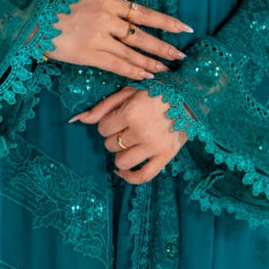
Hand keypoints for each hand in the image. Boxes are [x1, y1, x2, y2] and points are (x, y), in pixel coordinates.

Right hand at [44, 0, 192, 81]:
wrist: (35, 21)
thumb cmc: (60, 11)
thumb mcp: (88, 2)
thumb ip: (109, 11)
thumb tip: (131, 23)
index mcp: (107, 1)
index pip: (144, 12)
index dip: (166, 21)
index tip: (184, 27)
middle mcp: (106, 17)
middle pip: (142, 35)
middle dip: (164, 47)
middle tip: (181, 56)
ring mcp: (97, 36)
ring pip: (132, 53)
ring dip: (151, 63)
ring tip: (167, 70)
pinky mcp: (88, 53)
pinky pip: (116, 65)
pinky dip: (133, 71)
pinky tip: (146, 76)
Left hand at [69, 85, 188, 183]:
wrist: (188, 96)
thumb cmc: (156, 91)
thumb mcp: (128, 92)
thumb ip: (104, 106)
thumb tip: (80, 119)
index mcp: (130, 113)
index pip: (103, 129)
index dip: (107, 124)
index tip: (117, 119)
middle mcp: (141, 132)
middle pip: (111, 145)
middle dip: (114, 137)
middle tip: (126, 128)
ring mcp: (154, 146)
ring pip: (123, 161)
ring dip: (120, 154)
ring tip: (127, 144)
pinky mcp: (166, 156)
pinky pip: (143, 176)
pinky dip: (130, 177)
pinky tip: (123, 171)